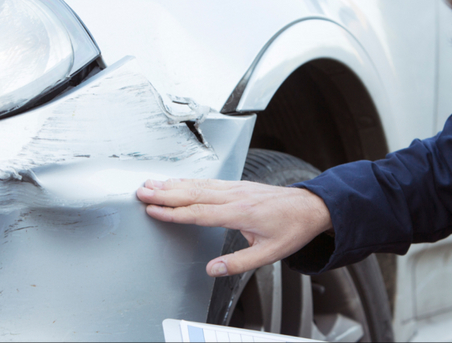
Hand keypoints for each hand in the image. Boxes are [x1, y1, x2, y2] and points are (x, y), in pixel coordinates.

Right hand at [136, 178, 331, 276]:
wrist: (311, 206)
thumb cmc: (292, 228)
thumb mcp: (269, 253)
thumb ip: (238, 263)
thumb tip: (212, 270)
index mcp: (240, 213)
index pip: (198, 212)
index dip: (173, 212)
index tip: (153, 210)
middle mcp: (235, 196)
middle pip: (193, 193)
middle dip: (164, 193)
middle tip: (141, 191)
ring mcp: (236, 188)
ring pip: (198, 185)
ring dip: (173, 184)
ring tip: (151, 184)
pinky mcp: (239, 185)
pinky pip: (208, 182)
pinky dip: (189, 181)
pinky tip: (178, 181)